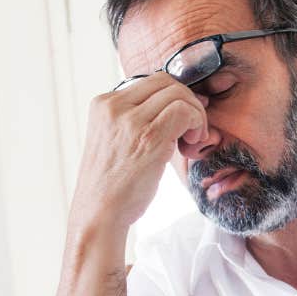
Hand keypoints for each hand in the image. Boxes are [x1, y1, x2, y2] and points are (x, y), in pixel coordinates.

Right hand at [69, 74, 208, 232]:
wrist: (99, 214)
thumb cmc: (112, 186)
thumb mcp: (115, 142)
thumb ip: (136, 121)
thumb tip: (177, 105)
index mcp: (103, 104)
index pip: (150, 81)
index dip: (175, 97)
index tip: (185, 119)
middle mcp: (114, 106)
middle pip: (166, 82)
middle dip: (188, 102)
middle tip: (192, 130)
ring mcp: (130, 120)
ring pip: (178, 94)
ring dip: (195, 114)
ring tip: (191, 140)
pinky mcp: (149, 136)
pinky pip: (184, 111)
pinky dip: (197, 123)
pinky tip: (191, 145)